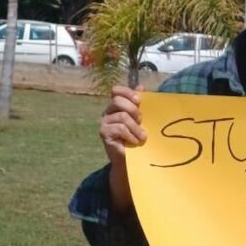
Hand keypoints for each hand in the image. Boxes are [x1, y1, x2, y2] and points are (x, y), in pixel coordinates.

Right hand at [98, 85, 145, 212]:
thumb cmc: (137, 137)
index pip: (116, 90)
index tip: (139, 100)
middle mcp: (108, 112)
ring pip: (121, 116)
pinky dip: (130, 135)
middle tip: (141, 121)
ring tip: (142, 137)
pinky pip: (119, 128)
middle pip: (117, 100)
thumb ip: (140, 104)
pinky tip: (134, 142)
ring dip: (135, 127)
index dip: (127, 92)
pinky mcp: (104, 133)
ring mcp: (104, 122)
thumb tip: (141, 86)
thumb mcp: (140, 120)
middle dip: (133, 110)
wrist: (131, 159)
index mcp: (116, 106)